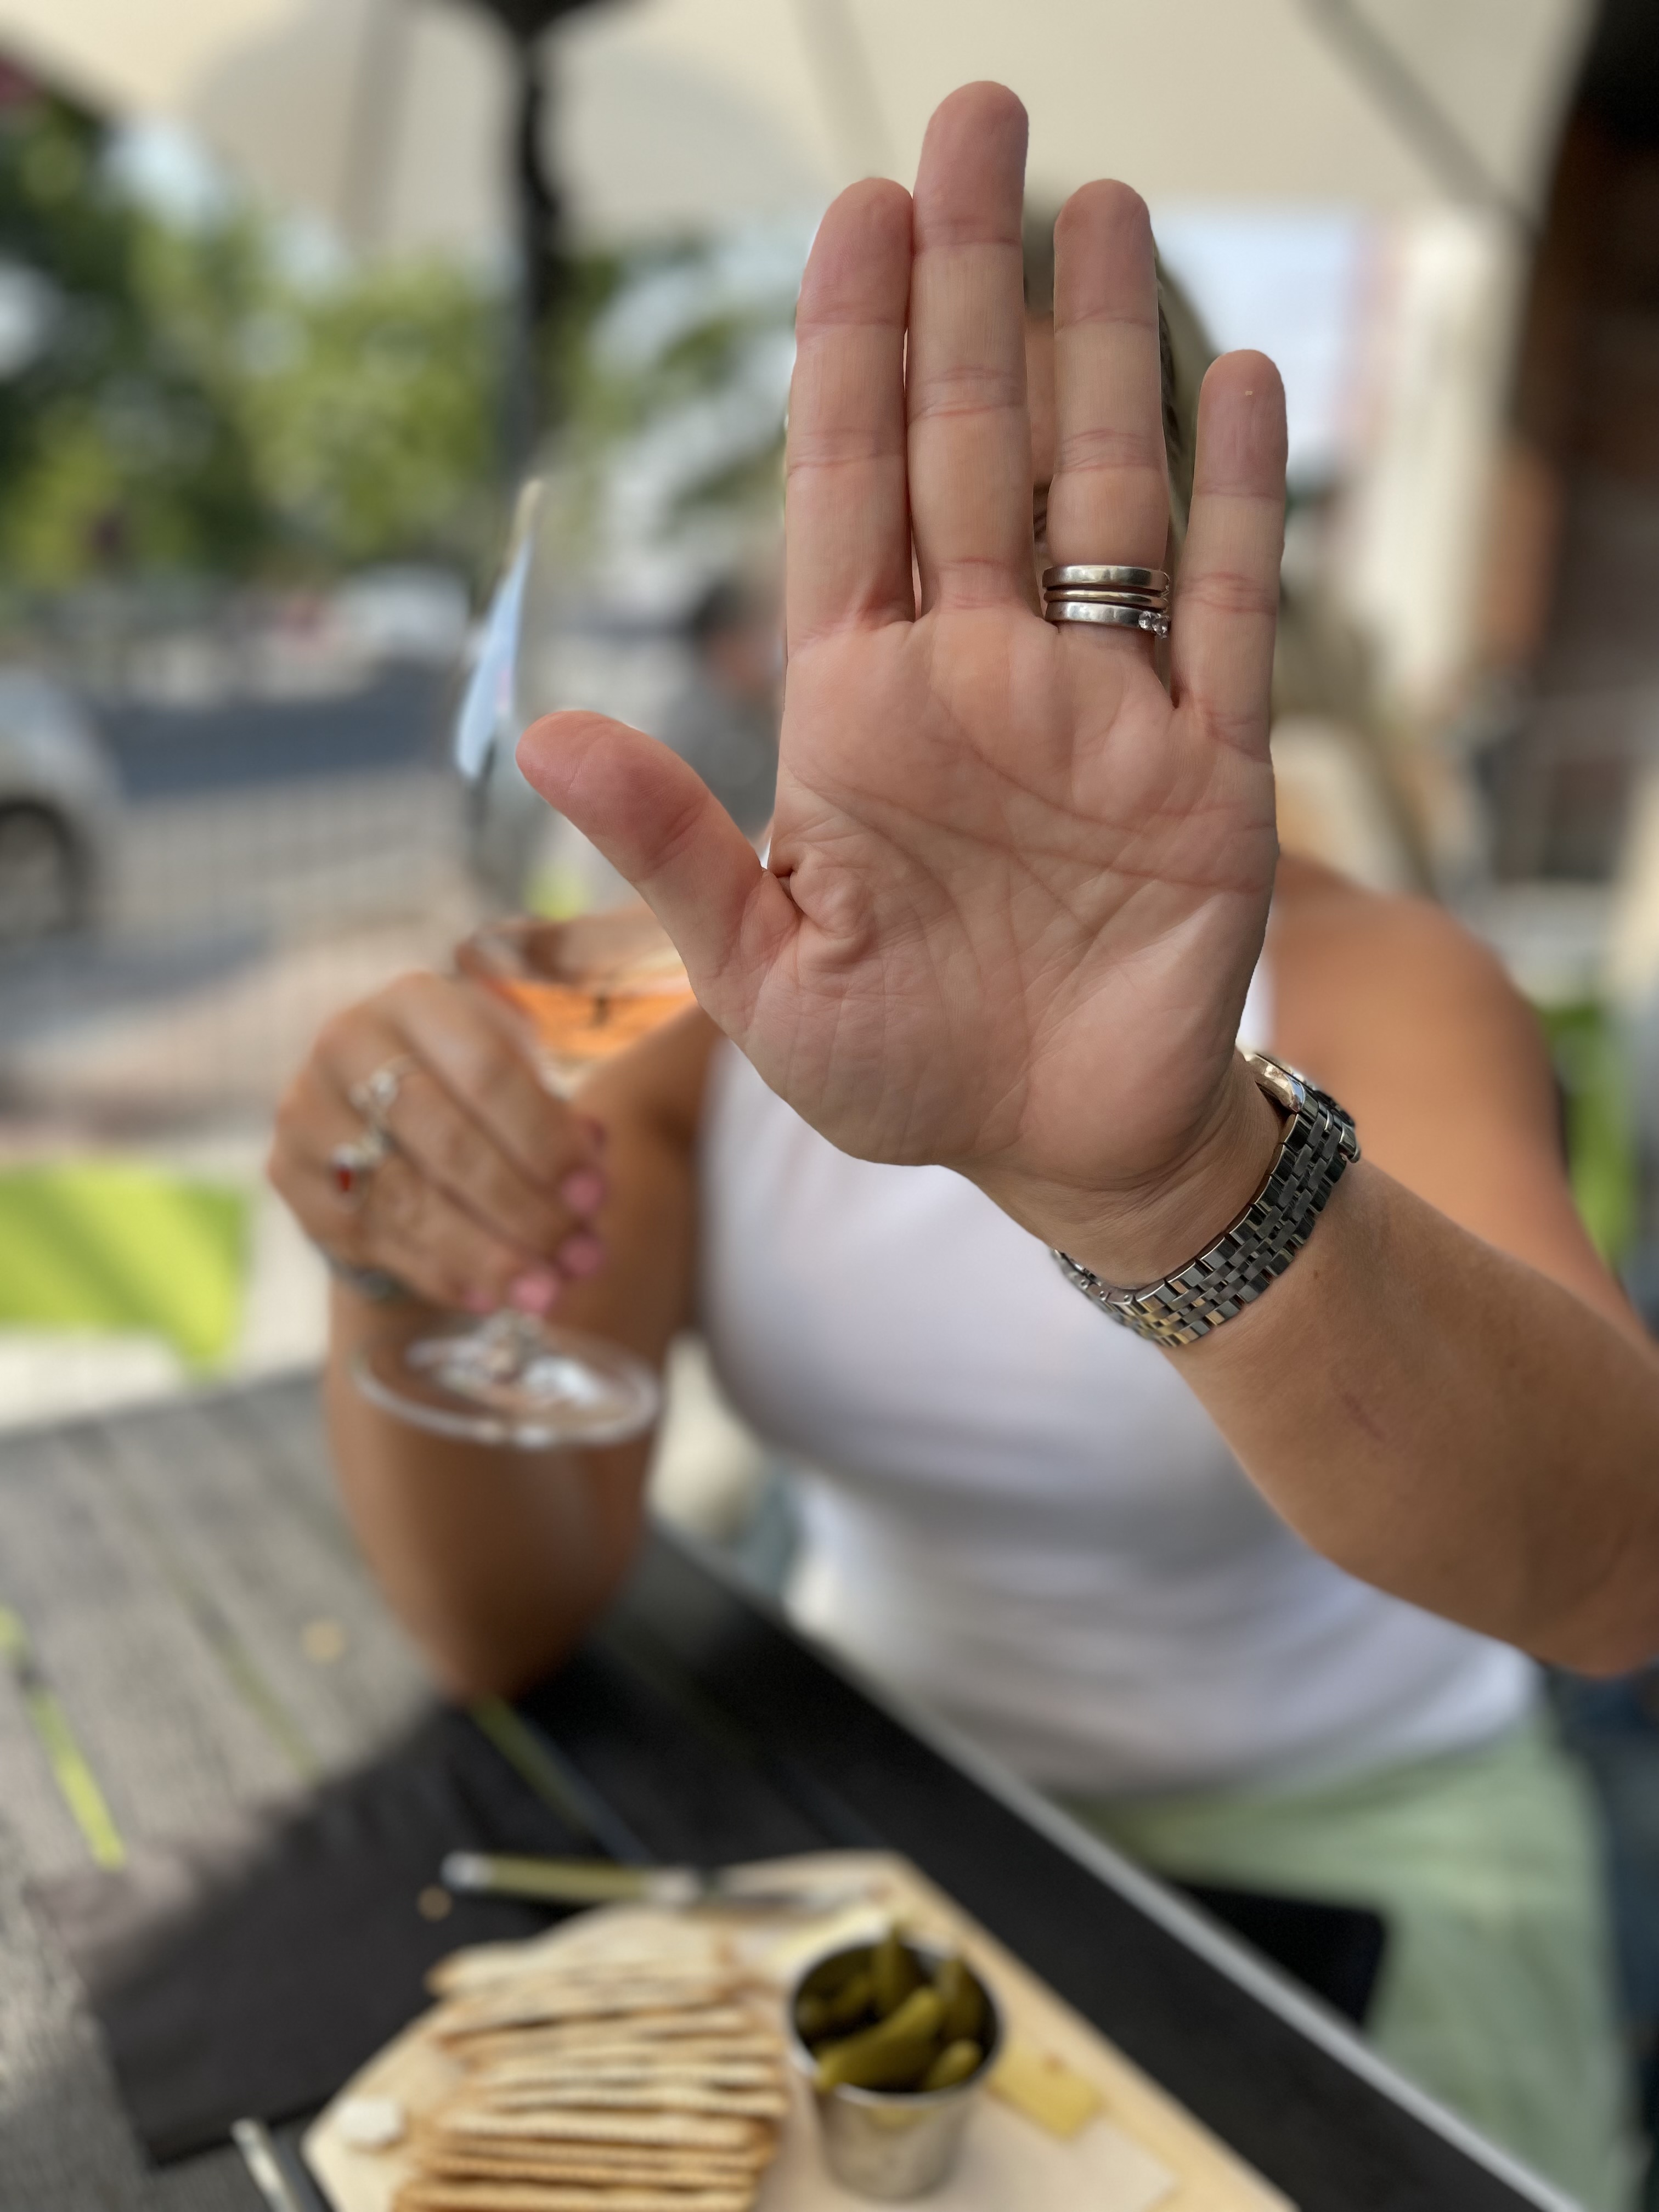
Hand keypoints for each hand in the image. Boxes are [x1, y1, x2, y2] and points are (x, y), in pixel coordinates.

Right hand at [268, 972, 607, 1313]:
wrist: (376, 1110)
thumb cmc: (467, 1087)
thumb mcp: (517, 1078)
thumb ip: (556, 1116)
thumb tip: (591, 1156)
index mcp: (415, 999)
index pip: (488, 1073)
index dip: (546, 1141)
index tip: (595, 1195)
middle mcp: (347, 1043)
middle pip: (446, 1142)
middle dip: (523, 1210)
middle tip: (581, 1257)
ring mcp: (308, 1109)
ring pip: (404, 1199)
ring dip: (485, 1255)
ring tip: (545, 1292)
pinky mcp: (288, 1173)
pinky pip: (369, 1237)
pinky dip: (436, 1272)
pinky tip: (489, 1296)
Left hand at [518, 83, 1287, 1281]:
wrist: (1058, 1151)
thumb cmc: (899, 1071)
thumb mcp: (759, 979)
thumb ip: (673, 850)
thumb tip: (547, 733)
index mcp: (859, 711)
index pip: (849, 491)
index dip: (853, 350)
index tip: (860, 212)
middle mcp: (979, 676)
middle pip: (971, 447)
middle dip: (970, 289)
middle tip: (978, 122)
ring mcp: (1099, 709)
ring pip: (1103, 495)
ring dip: (1103, 354)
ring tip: (1100, 204)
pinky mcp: (1206, 768)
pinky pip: (1227, 612)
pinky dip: (1236, 503)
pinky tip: (1237, 382)